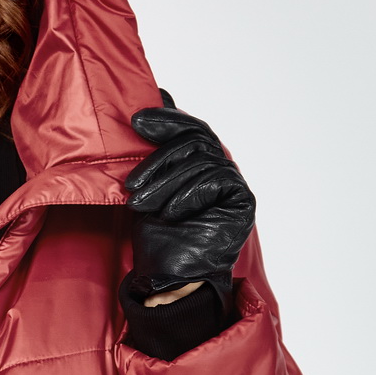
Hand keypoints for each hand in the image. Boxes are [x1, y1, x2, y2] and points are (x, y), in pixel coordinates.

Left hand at [124, 90, 254, 307]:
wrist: (167, 280)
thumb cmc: (156, 237)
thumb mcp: (147, 185)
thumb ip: (154, 147)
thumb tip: (160, 93)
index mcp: (199, 163)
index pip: (190, 128)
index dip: (167, 119)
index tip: (137, 120)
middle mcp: (221, 169)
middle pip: (196, 139)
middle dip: (159, 155)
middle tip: (132, 179)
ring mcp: (234, 184)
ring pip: (201, 159)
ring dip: (164, 181)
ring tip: (140, 205)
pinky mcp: (243, 201)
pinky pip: (216, 179)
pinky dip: (187, 194)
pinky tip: (170, 213)